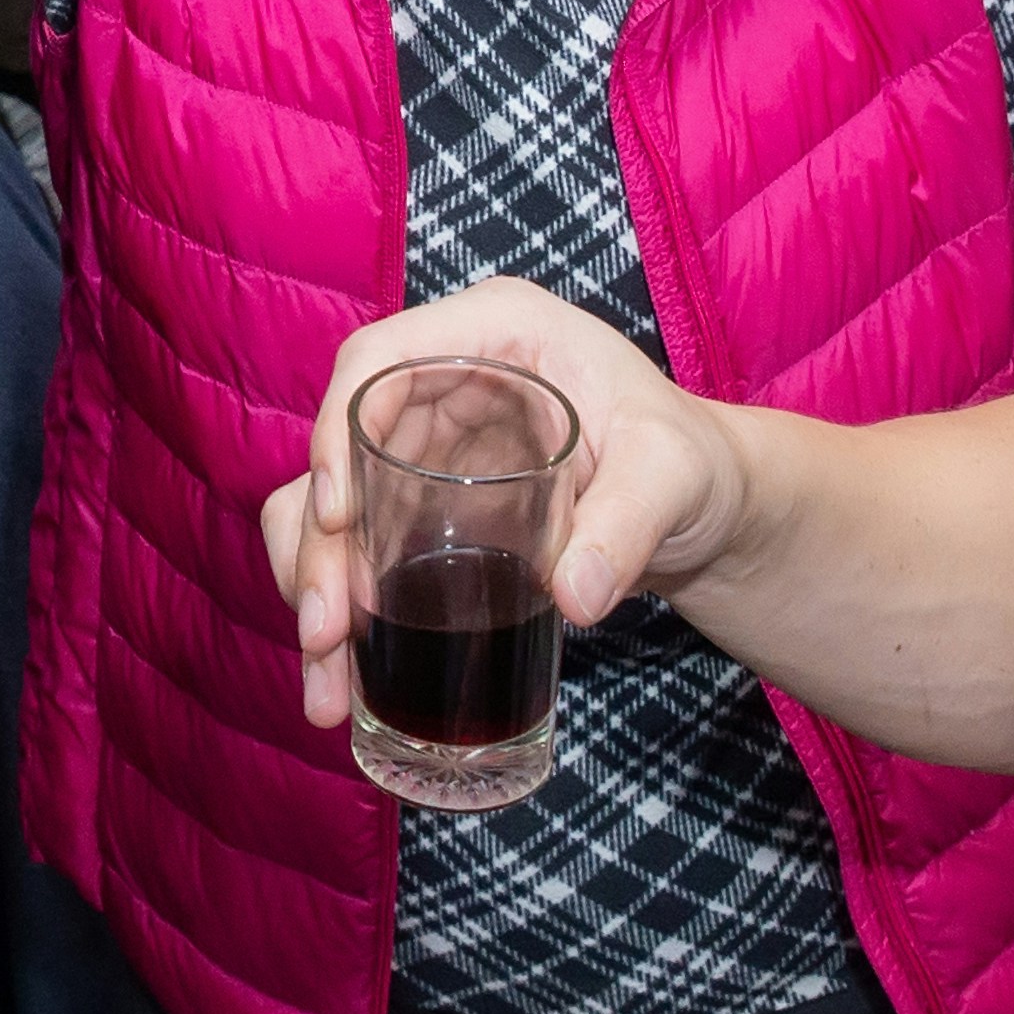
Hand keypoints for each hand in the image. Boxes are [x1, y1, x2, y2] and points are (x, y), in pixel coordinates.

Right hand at [266, 280, 724, 732]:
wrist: (701, 509)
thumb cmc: (690, 463)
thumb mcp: (672, 477)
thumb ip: (629, 526)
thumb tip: (573, 596)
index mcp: (492, 332)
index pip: (379, 359)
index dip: (337, 430)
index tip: (339, 519)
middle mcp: (441, 378)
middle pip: (337, 447)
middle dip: (316, 546)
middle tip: (325, 633)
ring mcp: (425, 442)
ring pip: (330, 505)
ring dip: (312, 587)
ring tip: (326, 681)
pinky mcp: (421, 501)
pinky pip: (356, 546)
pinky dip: (340, 604)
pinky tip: (341, 671)